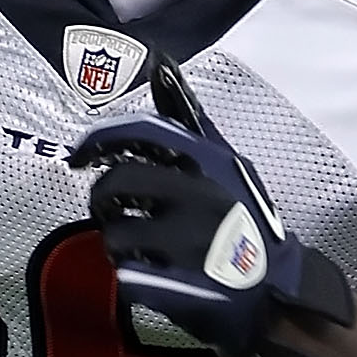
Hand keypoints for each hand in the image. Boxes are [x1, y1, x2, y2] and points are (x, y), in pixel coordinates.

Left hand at [70, 114, 353, 356]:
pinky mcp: (180, 289)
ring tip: (140, 247)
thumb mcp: (227, 165)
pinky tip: (153, 275)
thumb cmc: (246, 223)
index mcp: (212, 162)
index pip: (142, 132)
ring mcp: (191, 246)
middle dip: (103, 198)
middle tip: (112, 210)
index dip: (99, 138)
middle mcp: (201, 198)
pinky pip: (127, 276)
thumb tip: (158, 64)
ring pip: (115, 235)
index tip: (78, 155)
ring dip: (118, 242)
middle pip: (116, 184)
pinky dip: (132, 277)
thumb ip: (188, 121)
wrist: (278, 292)